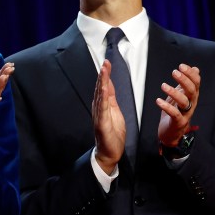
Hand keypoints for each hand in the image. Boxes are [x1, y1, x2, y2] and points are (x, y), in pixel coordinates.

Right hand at [92, 59, 125, 173]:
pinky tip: (103, 89)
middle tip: (105, 63)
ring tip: (103, 71)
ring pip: (100, 96)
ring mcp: (99, 116)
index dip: (105, 75)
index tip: (107, 63)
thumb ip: (111, 100)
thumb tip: (108, 86)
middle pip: (100, 89)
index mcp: (103, 106)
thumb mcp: (115, 113)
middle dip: (103, 75)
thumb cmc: (113, 134)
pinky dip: (102, 98)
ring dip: (101, 83)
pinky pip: (102, 109)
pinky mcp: (101, 123)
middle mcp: (99, 109)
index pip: (104, 88)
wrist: (109, 152)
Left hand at [157, 63, 199, 145]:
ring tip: (163, 85)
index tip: (181, 66)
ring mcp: (186, 113)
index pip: (196, 83)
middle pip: (192, 90)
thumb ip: (186, 83)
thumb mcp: (181, 95)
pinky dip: (167, 107)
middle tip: (174, 72)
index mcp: (192, 96)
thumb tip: (195, 69)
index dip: (190, 74)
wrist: (171, 133)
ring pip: (184, 102)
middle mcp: (192, 104)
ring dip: (174, 92)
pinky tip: (158, 100)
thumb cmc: (175, 112)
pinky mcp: (179, 122)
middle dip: (184, 80)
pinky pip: (174, 114)